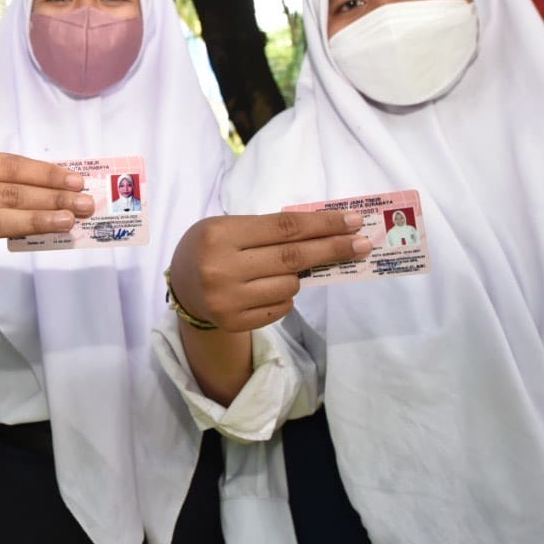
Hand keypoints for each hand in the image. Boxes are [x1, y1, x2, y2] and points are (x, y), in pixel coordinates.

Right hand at [169, 210, 369, 332]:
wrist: (182, 285)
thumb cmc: (212, 246)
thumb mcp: (230, 227)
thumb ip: (270, 231)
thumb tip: (327, 233)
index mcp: (220, 234)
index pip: (284, 227)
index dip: (322, 224)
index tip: (352, 221)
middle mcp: (221, 268)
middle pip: (293, 257)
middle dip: (332, 248)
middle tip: (362, 244)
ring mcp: (227, 299)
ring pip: (289, 285)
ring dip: (299, 276)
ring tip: (282, 269)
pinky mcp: (233, 322)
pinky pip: (281, 308)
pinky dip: (284, 296)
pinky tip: (268, 287)